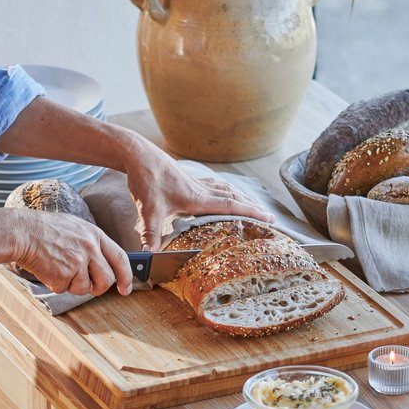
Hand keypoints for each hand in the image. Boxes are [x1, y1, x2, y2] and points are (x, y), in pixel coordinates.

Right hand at [0, 208, 132, 296]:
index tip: (126, 289)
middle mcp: (90, 248)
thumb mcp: (75, 227)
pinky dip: (56, 284)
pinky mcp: (63, 274)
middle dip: (99, 288)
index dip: (127, 276)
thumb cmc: (45, 229)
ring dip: (73, 285)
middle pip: (106, 279)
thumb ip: (91, 244)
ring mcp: (77, 262)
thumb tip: (104, 262)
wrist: (22, 232)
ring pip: (85, 288)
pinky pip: (65, 289)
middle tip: (89, 287)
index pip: (120, 258)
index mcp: (95, 235)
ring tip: (59, 269)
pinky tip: (48, 269)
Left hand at [123, 141, 274, 247]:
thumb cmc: (146, 180)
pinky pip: (214, 185)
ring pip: (226, 189)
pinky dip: (225, 190)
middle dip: (253, 207)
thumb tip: (150, 254)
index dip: (252, 213)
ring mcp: (196, 182)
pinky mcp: (188, 178)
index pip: (231, 207)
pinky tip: (222, 192)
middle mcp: (201, 189)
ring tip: (252, 205)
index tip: (269, 219)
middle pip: (234, 197)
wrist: (139, 155)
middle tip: (270, 217)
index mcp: (198, 198)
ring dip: (241, 198)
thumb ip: (151, 232)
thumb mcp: (148, 209)